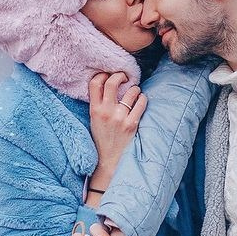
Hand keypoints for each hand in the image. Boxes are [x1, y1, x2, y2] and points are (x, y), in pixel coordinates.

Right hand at [88, 73, 146, 190]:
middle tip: (124, 77)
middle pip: (112, 82)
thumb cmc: (102, 138)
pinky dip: (142, 99)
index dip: (102, 74)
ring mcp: (120, 118)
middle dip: (120, 75)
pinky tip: (140, 101)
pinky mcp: (132, 124)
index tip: (108, 75)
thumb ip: (98, 104)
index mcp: (94, 110)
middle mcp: (106, 112)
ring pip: (131, 91)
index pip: (95, 83)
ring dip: (135, 89)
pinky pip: (141, 102)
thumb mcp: (94, 120)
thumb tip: (107, 83)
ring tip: (134, 93)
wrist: (109, 161)